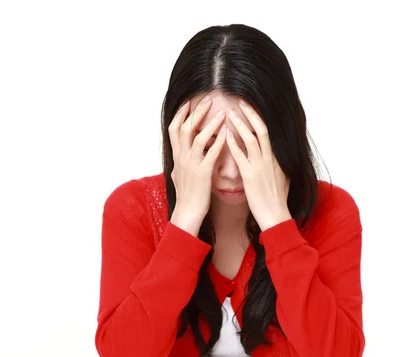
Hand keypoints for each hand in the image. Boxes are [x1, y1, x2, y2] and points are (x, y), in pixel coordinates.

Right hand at [168, 96, 226, 232]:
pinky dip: (218, 142)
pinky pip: (211, 154)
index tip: (189, 102)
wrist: (187, 213)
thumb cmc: (186, 195)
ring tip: (221, 113)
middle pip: (184, 128)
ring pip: (197, 138)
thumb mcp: (179, 174)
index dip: (181, 114)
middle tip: (207, 99)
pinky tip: (227, 133)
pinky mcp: (202, 174)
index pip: (173, 129)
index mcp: (177, 157)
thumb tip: (179, 153)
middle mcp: (182, 158)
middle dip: (196, 112)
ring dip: (209, 124)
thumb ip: (180, 161)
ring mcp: (191, 165)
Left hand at [226, 99, 291, 230]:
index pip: (268, 133)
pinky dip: (233, 143)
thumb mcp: (282, 178)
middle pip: (262, 129)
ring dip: (240, 124)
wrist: (276, 216)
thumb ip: (277, 165)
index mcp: (276, 158)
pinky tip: (225, 135)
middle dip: (251, 114)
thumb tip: (276, 158)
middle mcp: (270, 158)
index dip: (259, 118)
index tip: (251, 108)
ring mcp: (261, 166)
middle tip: (240, 101)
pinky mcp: (251, 176)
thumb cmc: (277, 201)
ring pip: (252, 138)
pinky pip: (241, 156)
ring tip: (230, 113)